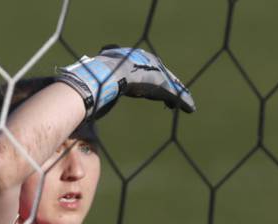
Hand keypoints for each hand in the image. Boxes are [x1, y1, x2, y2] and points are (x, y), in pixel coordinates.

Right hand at [57, 45, 194, 118]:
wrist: (101, 77)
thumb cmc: (94, 82)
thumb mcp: (98, 83)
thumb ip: (100, 88)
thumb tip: (87, 99)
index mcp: (132, 61)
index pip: (146, 72)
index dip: (152, 83)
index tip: (157, 91)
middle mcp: (145, 62)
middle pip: (162, 76)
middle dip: (170, 88)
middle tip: (175, 99)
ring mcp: (153, 71)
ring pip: (170, 85)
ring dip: (179, 96)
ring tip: (188, 105)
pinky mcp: (160, 82)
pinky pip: (175, 93)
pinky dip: (184, 101)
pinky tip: (190, 108)